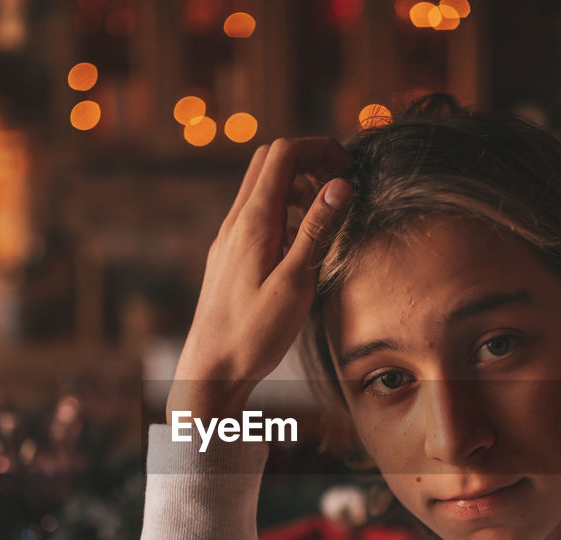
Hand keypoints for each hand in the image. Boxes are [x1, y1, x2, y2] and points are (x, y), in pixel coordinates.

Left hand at [166, 138, 352, 422]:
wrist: (211, 370)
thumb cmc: (253, 334)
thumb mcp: (295, 282)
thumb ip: (316, 230)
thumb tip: (340, 184)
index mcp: (253, 221)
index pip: (283, 154)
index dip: (319, 148)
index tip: (349, 166)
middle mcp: (236, 222)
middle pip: (269, 161)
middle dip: (309, 160)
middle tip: (340, 185)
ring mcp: (229, 238)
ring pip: (262, 188)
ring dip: (296, 187)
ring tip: (325, 216)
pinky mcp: (229, 256)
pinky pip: (256, 216)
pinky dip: (283, 212)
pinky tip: (300, 244)